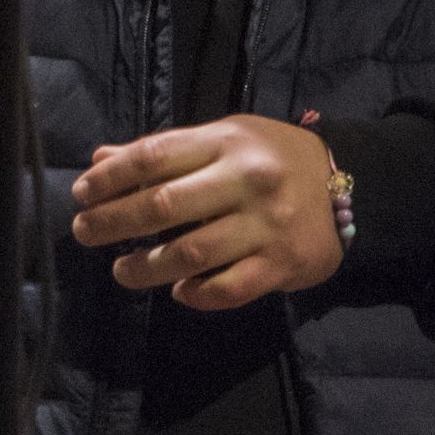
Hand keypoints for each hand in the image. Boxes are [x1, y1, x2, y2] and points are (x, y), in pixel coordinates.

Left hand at [71, 115, 344, 308]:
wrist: (354, 185)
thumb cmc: (270, 158)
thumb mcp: (221, 140)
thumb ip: (163, 152)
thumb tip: (99, 160)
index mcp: (225, 143)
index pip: (152, 157)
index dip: (109, 178)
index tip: (81, 193)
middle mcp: (248, 181)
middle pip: (163, 205)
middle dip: (113, 222)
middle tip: (83, 232)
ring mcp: (268, 225)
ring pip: (191, 253)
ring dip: (145, 267)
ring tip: (121, 271)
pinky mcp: (285, 263)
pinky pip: (230, 288)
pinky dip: (198, 294)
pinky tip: (178, 292)